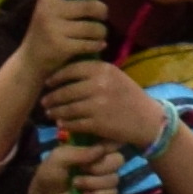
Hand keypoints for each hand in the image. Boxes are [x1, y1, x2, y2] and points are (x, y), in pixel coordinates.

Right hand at [16, 0, 109, 77]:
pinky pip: (89, 44)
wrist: (29, 61)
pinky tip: (99, 45)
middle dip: (102, 11)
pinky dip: (98, 45)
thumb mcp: (48, 12)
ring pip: (93, 27)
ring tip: (100, 34)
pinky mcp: (61, 47)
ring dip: (102, 31)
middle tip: (103, 16)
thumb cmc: (45, 33)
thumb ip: (65, 1)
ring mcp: (54, 30)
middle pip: (89, 6)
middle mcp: (48, 11)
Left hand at [28, 137, 121, 193]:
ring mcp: (105, 180)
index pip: (112, 141)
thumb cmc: (50, 174)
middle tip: (81, 169)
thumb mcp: (58, 157)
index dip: (111, 145)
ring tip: (76, 184)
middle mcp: (103, 162)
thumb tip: (101, 149)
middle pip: (118, 160)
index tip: (101, 150)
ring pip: (114, 179)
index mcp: (93, 148)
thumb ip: (78, 152)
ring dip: (93, 183)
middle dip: (100, 167)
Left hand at [42, 57, 169, 152]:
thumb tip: (66, 71)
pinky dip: (65, 124)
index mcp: (104, 69)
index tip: (49, 82)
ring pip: (67, 108)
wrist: (147, 119)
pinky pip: (74, 123)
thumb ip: (95, 72)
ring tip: (50, 112)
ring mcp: (98, 105)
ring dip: (55, 111)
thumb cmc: (129, 96)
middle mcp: (100, 85)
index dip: (56, 77)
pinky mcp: (97, 123)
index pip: (72, 69)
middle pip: (66, 91)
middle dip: (52, 97)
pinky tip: (62, 124)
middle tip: (45, 101)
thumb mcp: (116, 76)